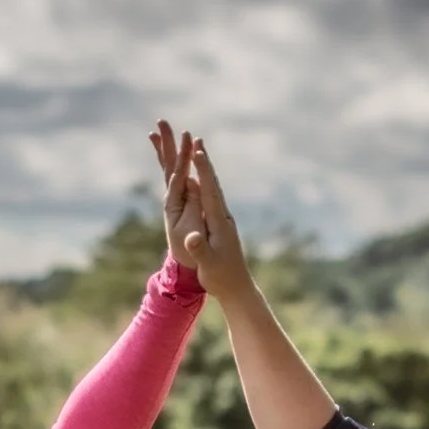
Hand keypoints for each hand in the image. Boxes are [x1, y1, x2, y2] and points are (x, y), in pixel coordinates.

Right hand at [150, 120, 252, 300]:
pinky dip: (204, 184)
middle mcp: (223, 217)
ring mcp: (222, 220)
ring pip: (212, 190)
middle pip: (212, 184)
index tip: (197, 151)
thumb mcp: (208, 265)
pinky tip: (199, 179)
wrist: (237, 288)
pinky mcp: (220, 225)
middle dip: (204, 162)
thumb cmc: (221, 278)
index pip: (210, 192)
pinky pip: (210, 199)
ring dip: (205, 170)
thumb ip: (199, 249)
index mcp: (220, 223)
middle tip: (197, 140)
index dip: (204, 171)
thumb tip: (192, 237)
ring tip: (198, 152)